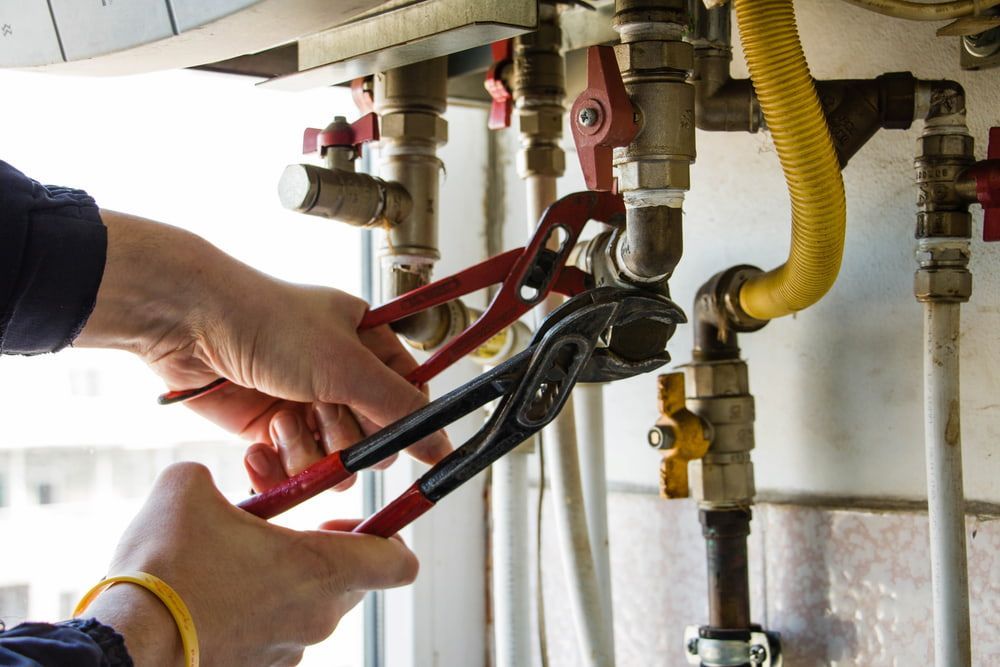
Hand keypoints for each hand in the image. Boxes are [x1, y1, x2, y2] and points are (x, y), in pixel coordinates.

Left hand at [76, 211, 450, 476]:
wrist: (189, 324)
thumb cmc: (269, 324)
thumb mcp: (347, 366)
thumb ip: (400, 409)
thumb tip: (443, 446)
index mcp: (368, 346)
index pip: (409, 399)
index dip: (403, 425)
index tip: (389, 439)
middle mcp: (340, 377)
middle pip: (373, 440)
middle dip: (347, 440)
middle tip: (322, 413)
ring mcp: (304, 405)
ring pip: (334, 462)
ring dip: (308, 452)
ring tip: (282, 422)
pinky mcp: (269, 430)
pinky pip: (294, 471)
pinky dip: (278, 468)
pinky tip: (259, 448)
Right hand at [86, 463, 417, 666]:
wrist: (124, 646)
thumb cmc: (166, 568)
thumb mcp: (187, 489)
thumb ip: (212, 476)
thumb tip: (201, 481)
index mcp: (322, 568)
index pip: (399, 563)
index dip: (392, 537)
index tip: (368, 522)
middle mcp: (317, 617)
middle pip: (354, 583)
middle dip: (328, 555)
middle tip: (287, 535)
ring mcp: (288, 651)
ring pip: (310, 610)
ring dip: (287, 585)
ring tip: (237, 566)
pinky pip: (274, 636)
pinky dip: (257, 615)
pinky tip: (215, 600)